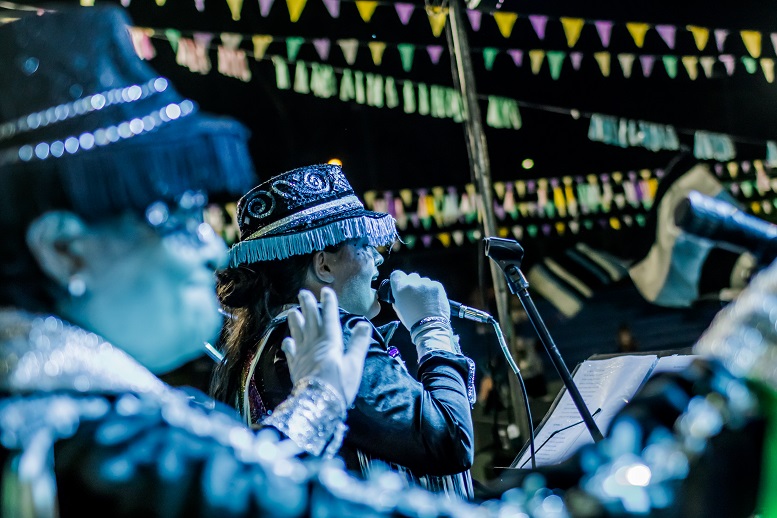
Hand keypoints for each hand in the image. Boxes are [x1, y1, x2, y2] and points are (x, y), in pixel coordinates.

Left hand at [281, 287, 371, 406]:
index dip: (328, 304)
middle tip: (303, 293)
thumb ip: (358, 343)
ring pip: (298, 333)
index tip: (325, 291)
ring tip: (292, 310)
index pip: (329, 318)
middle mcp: (314, 344)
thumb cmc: (339, 385)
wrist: (318, 405)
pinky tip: (287, 340)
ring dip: (295, 321)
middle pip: (310, 321)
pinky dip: (288, 344)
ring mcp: (302, 355)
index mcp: (330, 342)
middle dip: (308, 306)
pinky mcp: (295, 366)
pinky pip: (290, 352)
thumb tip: (364, 324)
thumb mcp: (354, 364)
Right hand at [389, 270, 450, 330]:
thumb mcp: (399, 309)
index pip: (396, 274)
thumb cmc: (412, 321)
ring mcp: (426, 283)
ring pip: (423, 281)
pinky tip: (433, 300)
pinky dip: (432, 291)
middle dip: (412, 284)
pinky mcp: (437, 286)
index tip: (401, 285)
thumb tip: (400, 292)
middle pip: (411, 276)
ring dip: (423, 288)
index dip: (399, 279)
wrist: (430, 326)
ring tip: (426, 300)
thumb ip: (398, 297)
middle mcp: (413, 283)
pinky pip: (433, 285)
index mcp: (400, 289)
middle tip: (415, 295)